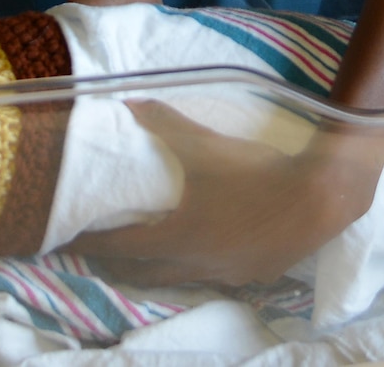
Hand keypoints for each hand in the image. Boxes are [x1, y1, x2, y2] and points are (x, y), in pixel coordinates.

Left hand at [66, 101, 383, 286]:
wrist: (318, 197)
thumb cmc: (255, 172)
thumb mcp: (208, 144)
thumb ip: (167, 125)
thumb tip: (130, 103)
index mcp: (175, 237)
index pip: (118, 246)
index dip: (89, 244)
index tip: (65, 242)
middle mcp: (194, 264)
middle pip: (142, 275)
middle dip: (116, 265)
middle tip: (98, 253)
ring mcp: (225, 274)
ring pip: (179, 280)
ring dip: (157, 271)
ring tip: (145, 259)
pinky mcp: (253, 275)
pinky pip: (215, 276)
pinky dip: (199, 267)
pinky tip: (207, 255)